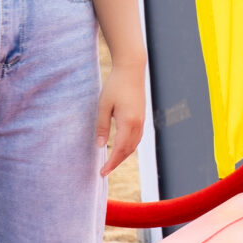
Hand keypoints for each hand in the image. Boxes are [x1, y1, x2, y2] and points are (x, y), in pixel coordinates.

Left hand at [96, 62, 145, 177]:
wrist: (131, 70)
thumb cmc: (115, 86)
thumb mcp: (103, 106)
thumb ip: (102, 126)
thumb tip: (100, 145)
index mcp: (128, 122)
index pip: (120, 149)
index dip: (111, 163)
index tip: (102, 172)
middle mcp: (138, 123)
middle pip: (129, 150)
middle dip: (117, 162)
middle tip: (104, 172)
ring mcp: (142, 120)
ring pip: (134, 144)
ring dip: (124, 156)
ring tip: (111, 163)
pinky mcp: (142, 116)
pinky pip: (137, 137)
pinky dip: (129, 147)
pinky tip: (122, 148)